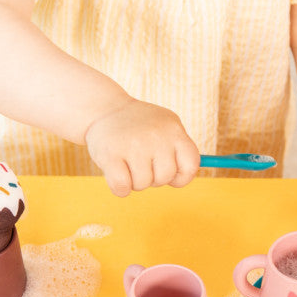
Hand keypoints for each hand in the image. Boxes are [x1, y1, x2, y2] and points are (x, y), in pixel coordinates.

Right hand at [84, 99, 199, 196]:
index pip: (191, 165)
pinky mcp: (111, 154)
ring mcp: (134, 144)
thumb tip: (182, 178)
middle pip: (165, 177)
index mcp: (174, 129)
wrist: (105, 109)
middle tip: (142, 163)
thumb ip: (178, 150)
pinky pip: (122, 187)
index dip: (181, 176)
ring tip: (128, 162)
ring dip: (134, 181)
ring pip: (142, 184)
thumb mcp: (165, 126)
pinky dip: (120, 188)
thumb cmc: (139, 126)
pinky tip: (116, 171)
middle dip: (153, 178)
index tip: (170, 173)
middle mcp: (156, 135)